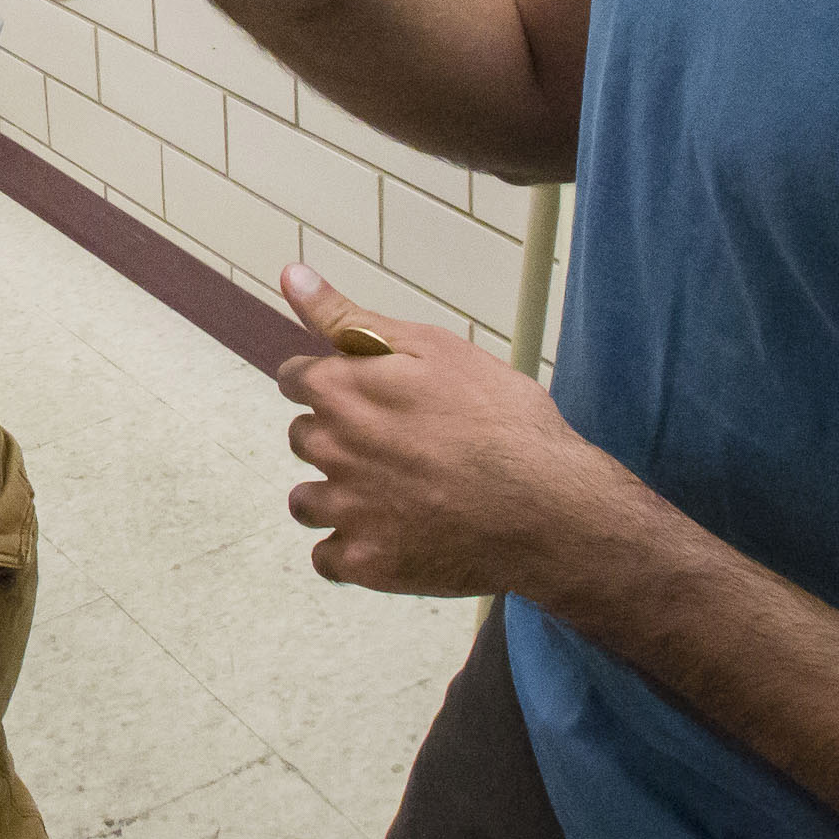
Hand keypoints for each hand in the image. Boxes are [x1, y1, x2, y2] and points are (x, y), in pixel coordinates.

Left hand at [273, 265, 645, 599]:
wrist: (549, 507)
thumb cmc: (501, 419)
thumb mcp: (432, 347)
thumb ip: (348, 316)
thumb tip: (290, 274)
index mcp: (341, 391)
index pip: (295, 379)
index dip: (332, 383)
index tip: (366, 396)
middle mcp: (331, 449)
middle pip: (304, 438)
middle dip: (338, 437)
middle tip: (399, 446)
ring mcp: (346, 511)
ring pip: (307, 501)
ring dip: (336, 495)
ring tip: (392, 495)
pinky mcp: (366, 563)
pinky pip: (328, 558)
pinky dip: (352, 549)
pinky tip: (391, 537)